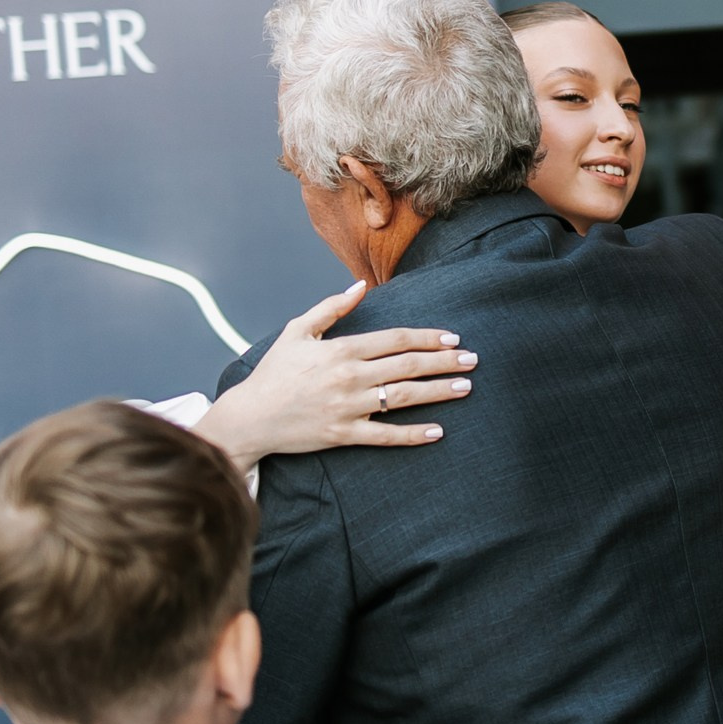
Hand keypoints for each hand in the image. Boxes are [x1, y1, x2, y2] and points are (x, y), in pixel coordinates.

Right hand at [193, 282, 473, 469]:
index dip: (427, 337)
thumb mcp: (297, 331)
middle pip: (407, 366)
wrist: (249, 417)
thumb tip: (360, 287)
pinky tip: (438, 430)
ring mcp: (348, 408)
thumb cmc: (273, 373)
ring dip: (438, 392)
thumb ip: (331, 308)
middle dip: (444, 361)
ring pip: (403, 398)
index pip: (395, 340)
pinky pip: (386, 436)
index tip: (452, 338)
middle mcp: (349, 377)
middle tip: (473, 360)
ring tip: (466, 387)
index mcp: (341, 350)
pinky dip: (413, 434)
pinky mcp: (343, 435)